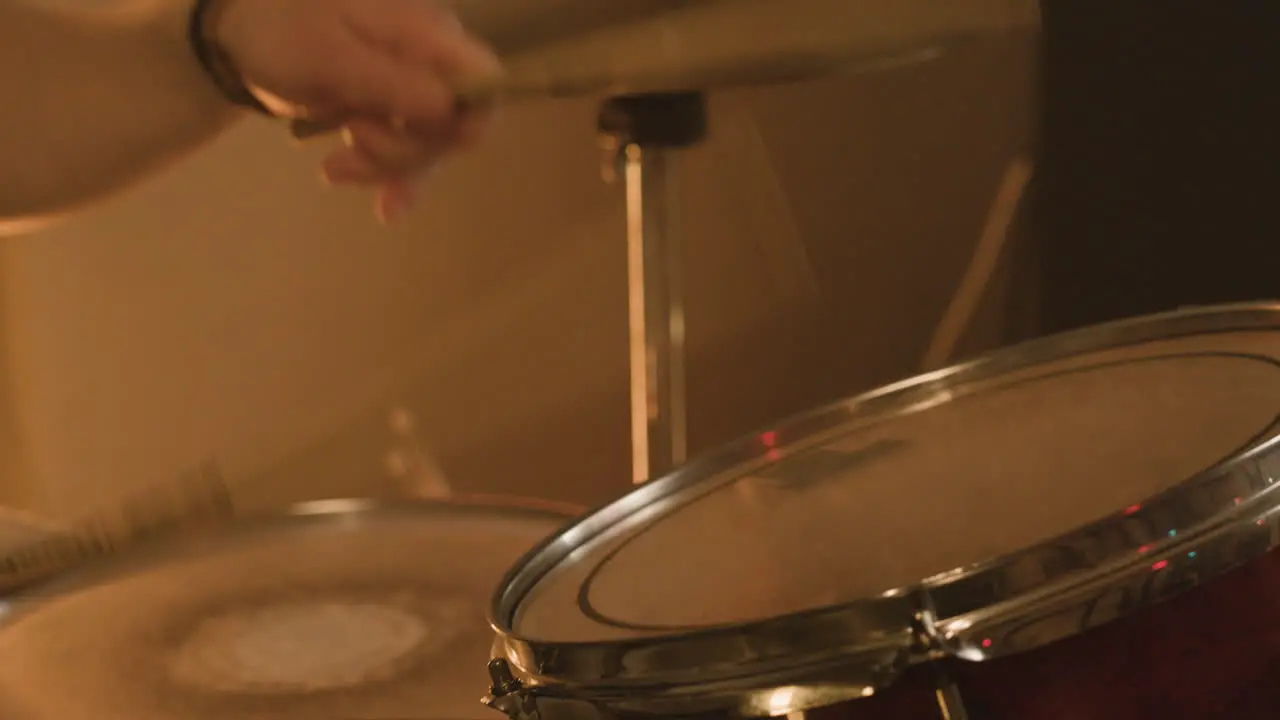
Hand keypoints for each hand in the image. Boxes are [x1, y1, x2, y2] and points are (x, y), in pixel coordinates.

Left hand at [209, 0, 503, 221]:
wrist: (238, 37)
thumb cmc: (283, 31)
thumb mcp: (332, 58)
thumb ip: (392, 83)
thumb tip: (451, 109)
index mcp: (425, 31)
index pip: (484, 77)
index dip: (474, 117)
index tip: (446, 145)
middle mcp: (427, 60)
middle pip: (453, 125)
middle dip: (407, 148)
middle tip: (355, 136)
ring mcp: (407, 90)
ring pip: (424, 147)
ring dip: (383, 165)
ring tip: (335, 166)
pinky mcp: (386, 114)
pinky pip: (399, 154)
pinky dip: (374, 172)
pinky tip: (337, 176)